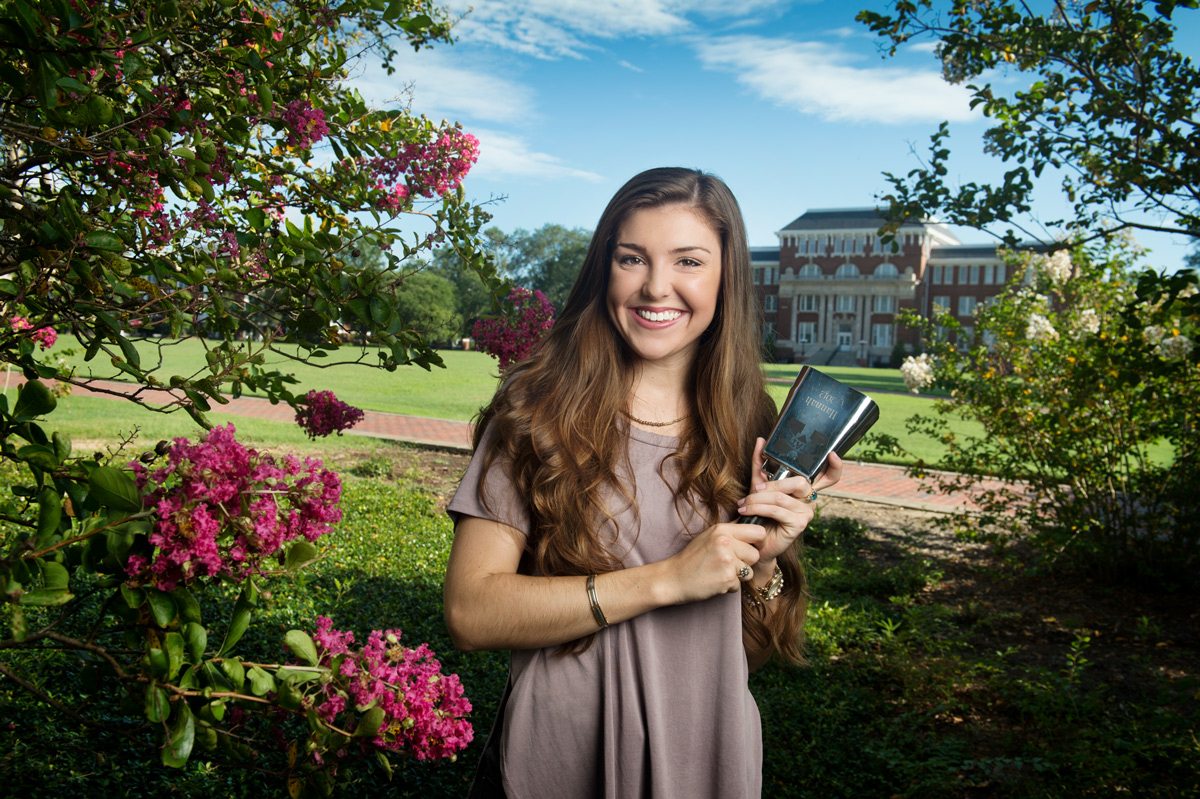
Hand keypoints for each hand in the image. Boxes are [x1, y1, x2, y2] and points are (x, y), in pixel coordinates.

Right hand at [662, 522, 765, 604]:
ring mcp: (727, 561)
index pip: (758, 532)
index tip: (752, 548)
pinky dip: (728, 587)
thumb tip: (753, 527)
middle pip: (755, 554)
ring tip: (719, 572)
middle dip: (746, 563)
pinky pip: (739, 585)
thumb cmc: (691, 558)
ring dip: (737, 576)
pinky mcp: (727, 578)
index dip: (758, 542)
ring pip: (749, 572)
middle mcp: (726, 543)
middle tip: (728, 565)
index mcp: (722, 530)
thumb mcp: (709, 537)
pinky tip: (714, 581)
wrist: (673, 578)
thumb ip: (730, 533)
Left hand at [736, 439, 843, 562]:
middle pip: (799, 482)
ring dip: (757, 499)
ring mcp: (807, 513)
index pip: (829, 477)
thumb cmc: (759, 511)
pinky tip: (747, 510)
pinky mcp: (799, 525)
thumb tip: (760, 440)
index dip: (836, 466)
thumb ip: (761, 463)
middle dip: (772, 485)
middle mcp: (810, 500)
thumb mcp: (758, 484)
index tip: (832, 454)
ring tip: (743, 503)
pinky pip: (777, 510)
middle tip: (754, 489)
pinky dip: (758, 508)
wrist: (753, 539)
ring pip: (781, 497)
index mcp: (804, 489)